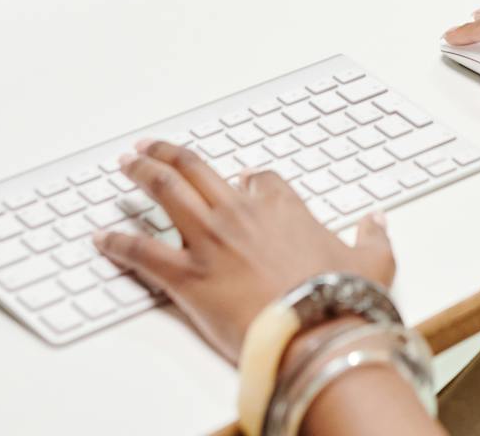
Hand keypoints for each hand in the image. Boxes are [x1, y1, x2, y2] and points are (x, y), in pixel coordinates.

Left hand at [92, 140, 394, 363]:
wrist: (314, 332)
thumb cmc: (341, 299)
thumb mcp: (373, 263)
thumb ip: (373, 237)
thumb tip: (377, 222)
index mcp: (283, 206)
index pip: (259, 178)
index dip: (248, 178)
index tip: (241, 180)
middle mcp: (240, 213)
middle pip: (197, 169)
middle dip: (170, 154)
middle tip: (151, 147)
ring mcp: (209, 241)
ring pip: (166, 193)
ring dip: (142, 173)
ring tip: (126, 163)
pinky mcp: (186, 275)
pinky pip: (142, 251)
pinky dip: (118, 243)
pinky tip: (102, 238)